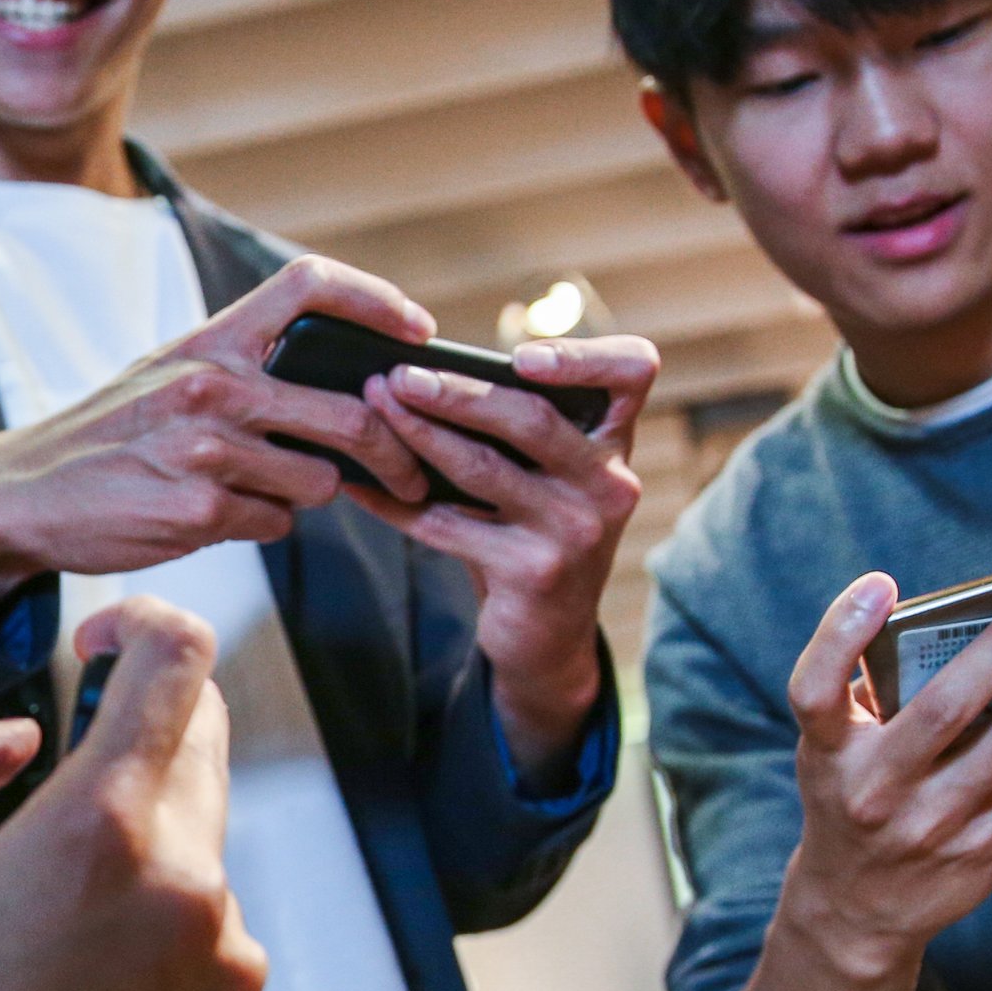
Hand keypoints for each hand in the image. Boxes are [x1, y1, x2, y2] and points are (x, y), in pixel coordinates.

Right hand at [0, 257, 433, 603]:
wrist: (24, 493)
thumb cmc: (111, 434)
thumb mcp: (170, 372)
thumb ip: (246, 367)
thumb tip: (343, 383)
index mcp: (211, 340)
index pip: (310, 285)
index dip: (378, 300)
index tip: (417, 331)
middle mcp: (214, 386)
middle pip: (351, 409)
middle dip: (398, 451)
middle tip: (412, 472)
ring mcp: (209, 449)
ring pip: (320, 480)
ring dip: (311, 493)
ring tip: (269, 488)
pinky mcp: (201, 509)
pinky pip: (276, 521)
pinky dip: (265, 521)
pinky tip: (220, 513)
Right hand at [0, 597, 273, 990]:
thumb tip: (25, 732)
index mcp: (103, 825)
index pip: (181, 660)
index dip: (144, 626)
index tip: (104, 646)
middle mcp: (193, 883)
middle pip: (201, 749)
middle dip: (136, 747)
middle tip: (60, 807)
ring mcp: (235, 959)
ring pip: (204, 855)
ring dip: (145, 864)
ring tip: (55, 950)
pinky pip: (219, 942)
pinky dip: (167, 947)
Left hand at [346, 332, 660, 774]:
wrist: (549, 634)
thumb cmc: (536, 530)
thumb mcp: (549, 476)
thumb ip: (517, 428)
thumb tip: (423, 373)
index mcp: (614, 442)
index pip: (633, 373)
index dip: (584, 356)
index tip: (519, 357)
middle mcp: (608, 483)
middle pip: (531, 419)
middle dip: (456, 392)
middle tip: (400, 376)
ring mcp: (575, 531)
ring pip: (481, 469)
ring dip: (418, 434)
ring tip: (375, 407)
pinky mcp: (533, 573)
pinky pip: (446, 526)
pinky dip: (395, 503)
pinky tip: (358, 483)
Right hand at [775, 569, 991, 982]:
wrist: (855, 910)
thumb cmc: (852, 799)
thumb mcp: (837, 753)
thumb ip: (876, 696)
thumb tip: (963, 623)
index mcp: (829, 755)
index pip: (816, 691)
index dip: (842, 634)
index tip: (880, 583)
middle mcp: (875, 790)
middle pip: (944, 709)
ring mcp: (931, 824)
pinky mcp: (979, 849)